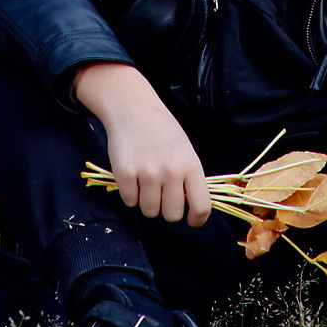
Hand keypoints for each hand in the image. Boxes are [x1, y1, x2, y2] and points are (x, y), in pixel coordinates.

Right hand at [74, 63, 216, 227]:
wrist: (133, 107)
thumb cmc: (162, 130)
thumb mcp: (185, 149)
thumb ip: (189, 177)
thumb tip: (191, 209)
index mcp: (190, 165)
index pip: (201, 207)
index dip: (196, 220)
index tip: (190, 220)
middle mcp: (171, 171)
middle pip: (172, 215)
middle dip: (166, 209)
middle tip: (161, 193)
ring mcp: (147, 173)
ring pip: (150, 211)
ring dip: (146, 201)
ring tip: (145, 181)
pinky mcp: (125, 174)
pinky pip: (129, 202)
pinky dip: (130, 193)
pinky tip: (132, 175)